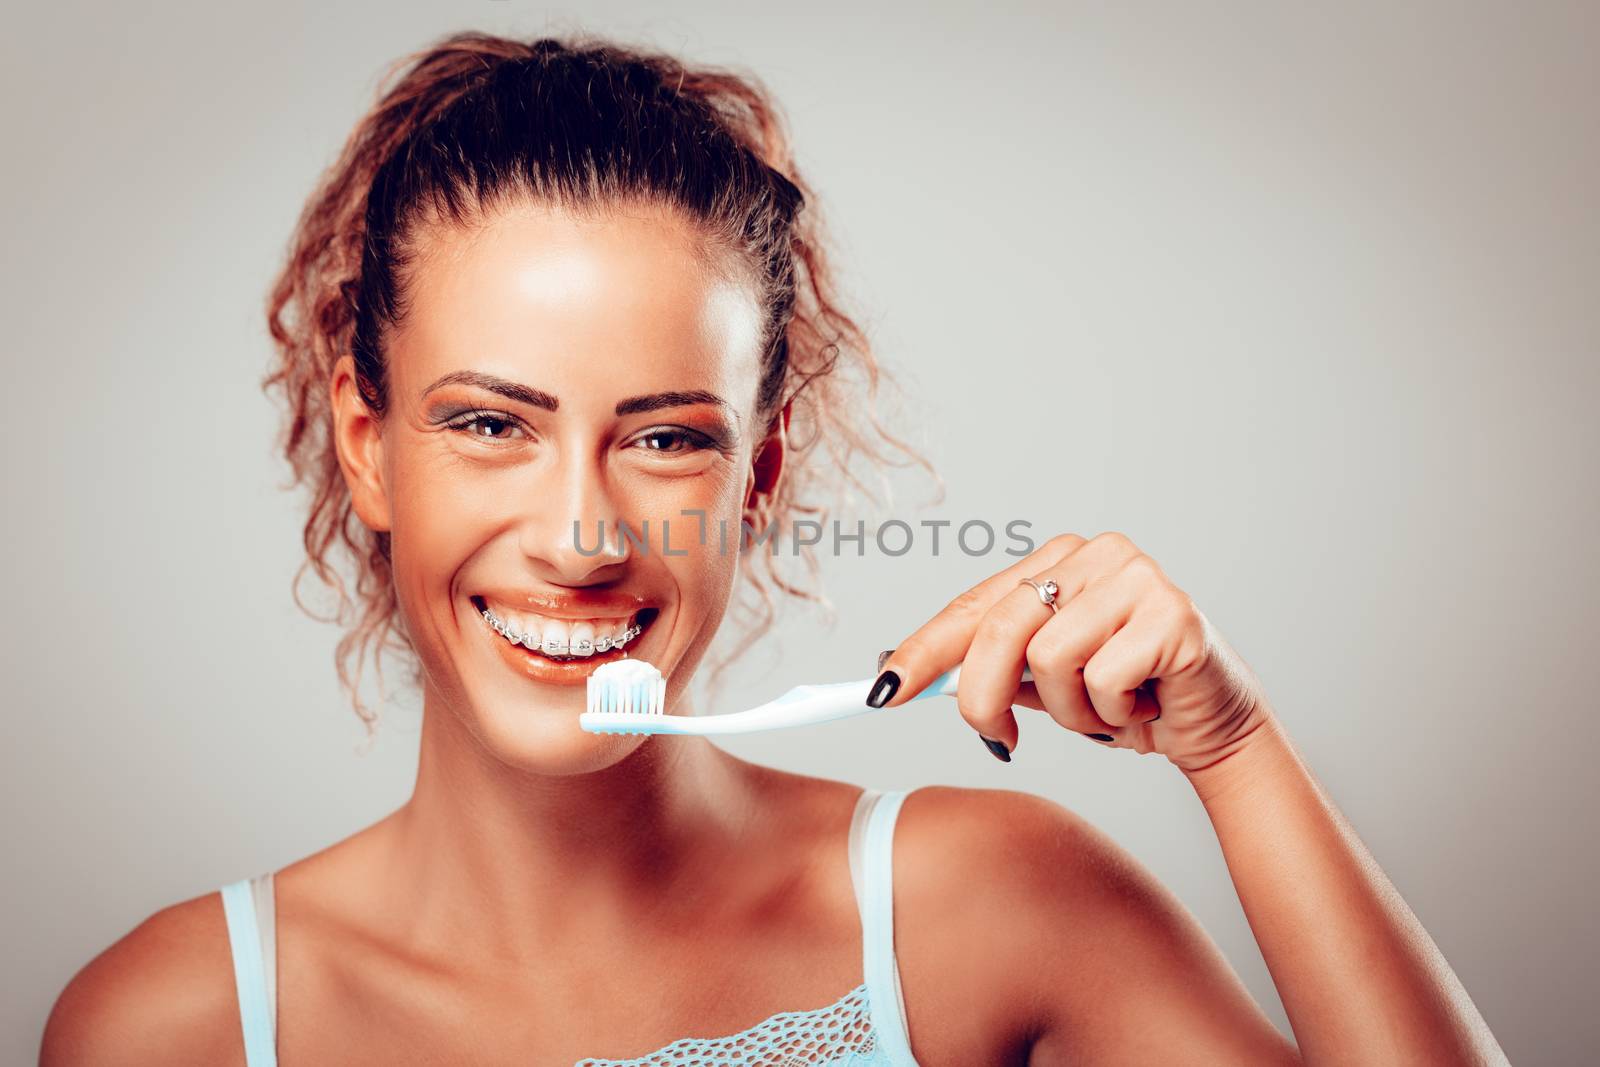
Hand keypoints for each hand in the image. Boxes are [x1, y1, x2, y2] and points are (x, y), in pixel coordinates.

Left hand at [868, 532, 1273, 772]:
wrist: (1211, 725)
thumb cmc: (1124, 699)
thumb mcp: (1042, 685)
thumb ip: (988, 671)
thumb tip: (898, 676)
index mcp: (1057, 561)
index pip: (973, 605)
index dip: (923, 650)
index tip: (883, 691)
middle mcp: (1095, 553)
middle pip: (1001, 630)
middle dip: (983, 697)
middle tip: (998, 738)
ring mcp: (1137, 576)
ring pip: (1051, 660)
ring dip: (1070, 711)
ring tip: (1105, 709)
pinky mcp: (1173, 612)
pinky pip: (1104, 678)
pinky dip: (1113, 712)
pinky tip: (1143, 704)